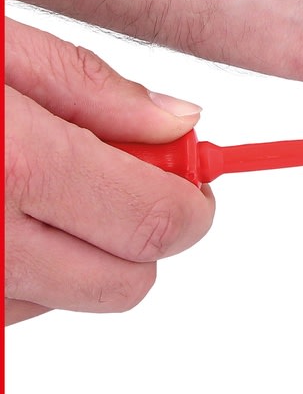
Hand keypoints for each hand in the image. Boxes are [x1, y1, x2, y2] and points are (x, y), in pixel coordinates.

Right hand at [4, 18, 214, 323]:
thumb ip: (91, 87)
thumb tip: (180, 122)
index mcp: (13, 166)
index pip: (154, 223)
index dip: (190, 203)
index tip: (192, 175)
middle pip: (125, 282)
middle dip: (141, 231)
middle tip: (118, 175)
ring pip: (70, 298)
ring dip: (77, 249)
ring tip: (34, 181)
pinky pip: (17, 305)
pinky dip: (27, 265)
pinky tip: (3, 207)